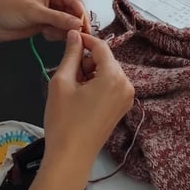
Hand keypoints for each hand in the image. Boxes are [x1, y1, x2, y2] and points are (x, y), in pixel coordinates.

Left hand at [0, 0, 89, 45]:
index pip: (77, 2)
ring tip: (47, 31)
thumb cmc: (9, 9)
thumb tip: (78, 23)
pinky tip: (44, 33)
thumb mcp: (34, 12)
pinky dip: (57, 35)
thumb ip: (58, 18)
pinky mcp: (54, 24)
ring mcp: (57, 12)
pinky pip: (65, 32)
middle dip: (71, 26)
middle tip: (64, 33)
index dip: (81, 17)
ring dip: (62, 32)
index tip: (83, 30)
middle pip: (78, 15)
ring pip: (72, 25)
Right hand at [43, 31, 133, 166]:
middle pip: (106, 60)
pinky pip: (111, 86)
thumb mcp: (62, 81)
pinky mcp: (123, 107)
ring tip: (73, 89)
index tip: (69, 38)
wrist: (73, 154)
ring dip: (90, 73)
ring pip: (107, 72)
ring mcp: (127, 97)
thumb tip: (75, 34)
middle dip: (86, 61)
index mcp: (114, 77)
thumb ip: (71, 54)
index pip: (101, 47)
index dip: (84, 39)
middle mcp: (126, 85)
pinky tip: (82, 97)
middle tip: (68, 75)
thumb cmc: (64, 119)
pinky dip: (97, 84)